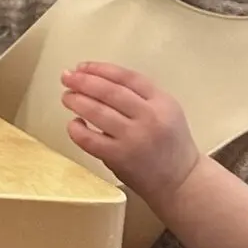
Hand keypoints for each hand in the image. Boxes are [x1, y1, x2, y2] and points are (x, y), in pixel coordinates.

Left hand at [58, 62, 201, 203]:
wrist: (181, 180)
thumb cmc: (169, 143)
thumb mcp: (166, 111)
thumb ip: (139, 95)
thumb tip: (96, 79)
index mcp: (162, 102)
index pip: (127, 77)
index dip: (100, 69)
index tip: (82, 67)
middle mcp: (149, 117)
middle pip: (109, 91)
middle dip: (83, 81)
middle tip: (67, 77)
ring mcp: (134, 138)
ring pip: (97, 112)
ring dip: (77, 101)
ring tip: (67, 97)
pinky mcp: (119, 157)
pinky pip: (89, 139)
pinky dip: (76, 129)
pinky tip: (73, 124)